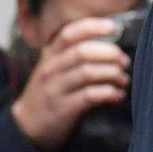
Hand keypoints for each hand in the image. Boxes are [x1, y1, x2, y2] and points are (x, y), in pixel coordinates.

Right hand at [11, 17, 129, 150]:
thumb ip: (76, 54)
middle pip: (83, 52)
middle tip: (125, 62)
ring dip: (113, 74)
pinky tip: (117, 95)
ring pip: (88, 73)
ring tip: (123, 79)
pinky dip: (109, 93)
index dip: (92, 27)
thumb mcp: (56, 68)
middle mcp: (51, 69)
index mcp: (51, 55)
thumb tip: (112, 44)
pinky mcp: (62, 108)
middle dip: (110, 54)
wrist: (27, 124)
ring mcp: (55, 89)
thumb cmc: (51, 91)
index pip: (69, 34)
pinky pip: (89, 96)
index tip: (114, 27)